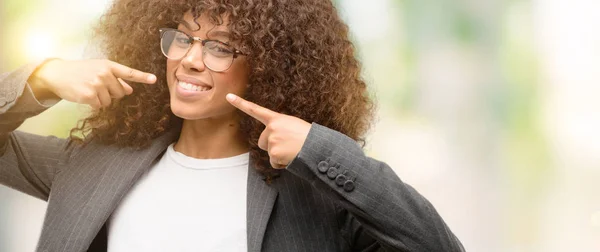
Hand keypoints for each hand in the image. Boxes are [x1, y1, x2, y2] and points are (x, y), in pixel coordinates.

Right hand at [28, 59, 156, 108]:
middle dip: (111, 93)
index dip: (142, 77)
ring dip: (101, 99)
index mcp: (108, 65)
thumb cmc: (80, 71)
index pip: (128, 72)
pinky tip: (84, 96)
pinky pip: (99, 106)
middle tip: (97, 86)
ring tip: (89, 89)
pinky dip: (93, 104)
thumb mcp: (98, 70)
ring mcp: (96, 84)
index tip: (154, 79)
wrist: (57, 74)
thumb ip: (115, 79)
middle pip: (120, 93)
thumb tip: (130, 89)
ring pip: (109, 101)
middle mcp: (104, 74)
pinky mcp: (89, 95)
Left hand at [226, 93, 310, 168]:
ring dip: (279, 154)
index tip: (228, 96)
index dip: (241, 103)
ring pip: (269, 152)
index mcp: (277, 119)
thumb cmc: (309, 136)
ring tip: (293, 150)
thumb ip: (280, 128)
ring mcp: (271, 141)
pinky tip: (291, 157)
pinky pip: (274, 163)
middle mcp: (271, 128)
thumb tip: (273, 141)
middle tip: (288, 145)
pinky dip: (282, 163)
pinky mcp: (273, 154)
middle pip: (262, 141)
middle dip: (272, 145)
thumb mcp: (293, 125)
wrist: (317, 146)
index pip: (255, 110)